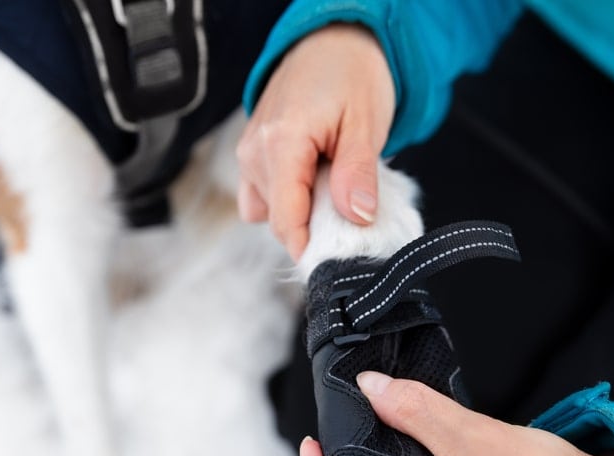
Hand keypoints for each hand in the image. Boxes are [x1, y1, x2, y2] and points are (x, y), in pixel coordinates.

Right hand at [237, 23, 395, 259]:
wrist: (333, 40)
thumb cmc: (352, 75)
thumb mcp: (366, 124)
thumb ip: (357, 174)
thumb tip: (355, 218)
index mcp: (281, 143)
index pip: (285, 220)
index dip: (311, 246)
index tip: (340, 258)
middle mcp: (254, 151)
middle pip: (277, 220)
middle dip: (313, 226)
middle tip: (349, 205)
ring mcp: (248, 152)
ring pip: (268, 211)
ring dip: (300, 211)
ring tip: (332, 184)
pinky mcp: (251, 152)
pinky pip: (260, 195)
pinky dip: (286, 198)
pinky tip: (312, 181)